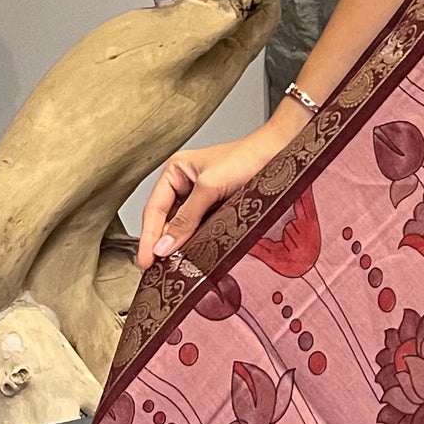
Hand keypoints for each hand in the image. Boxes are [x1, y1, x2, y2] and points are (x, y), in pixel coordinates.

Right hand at [137, 114, 303, 267]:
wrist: (279, 154)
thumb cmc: (245, 159)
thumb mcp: (210, 187)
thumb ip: (186, 218)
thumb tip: (164, 245)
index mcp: (175, 171)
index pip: (154, 209)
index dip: (148, 237)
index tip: (145, 261)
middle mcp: (184, 184)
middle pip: (165, 220)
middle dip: (160, 244)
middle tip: (154, 270)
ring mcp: (200, 198)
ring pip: (182, 227)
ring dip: (176, 245)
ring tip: (168, 267)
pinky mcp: (216, 208)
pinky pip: (199, 228)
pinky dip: (194, 242)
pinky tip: (189, 255)